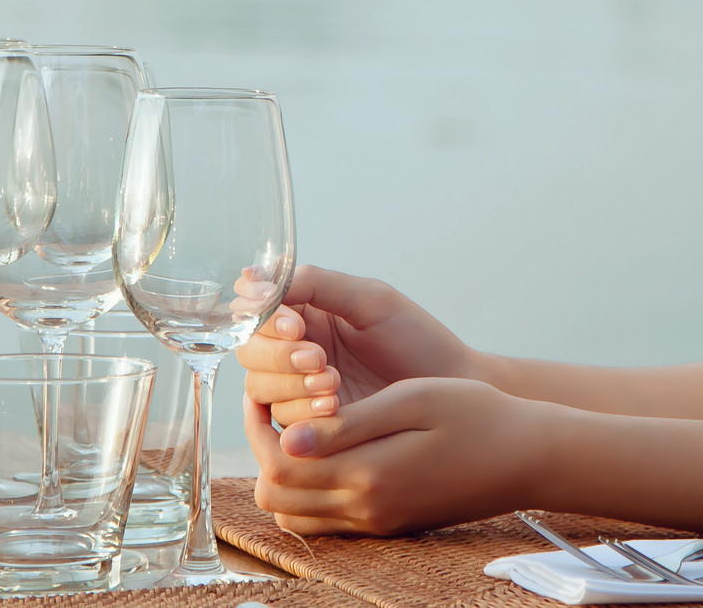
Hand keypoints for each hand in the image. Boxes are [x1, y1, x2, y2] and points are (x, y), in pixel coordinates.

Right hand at [235, 265, 480, 426]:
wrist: (452, 391)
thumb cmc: (417, 339)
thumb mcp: (369, 300)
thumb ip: (315, 284)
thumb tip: (254, 275)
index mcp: (306, 313)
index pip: (258, 312)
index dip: (266, 319)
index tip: (297, 325)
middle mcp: (296, 351)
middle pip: (251, 352)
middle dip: (279, 357)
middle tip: (319, 359)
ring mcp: (300, 390)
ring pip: (261, 388)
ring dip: (291, 386)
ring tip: (334, 384)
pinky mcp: (311, 426)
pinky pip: (283, 421)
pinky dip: (302, 414)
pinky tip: (335, 409)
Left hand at [243, 376, 553, 534]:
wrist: (527, 458)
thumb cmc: (477, 416)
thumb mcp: (413, 401)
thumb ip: (350, 423)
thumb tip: (290, 435)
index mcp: (369, 475)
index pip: (280, 464)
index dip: (256, 428)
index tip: (262, 392)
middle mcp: (367, 509)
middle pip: (277, 497)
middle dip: (262, 450)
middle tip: (273, 408)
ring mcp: (377, 522)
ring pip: (295, 515)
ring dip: (284, 474)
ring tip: (299, 428)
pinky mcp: (388, 524)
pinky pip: (324, 521)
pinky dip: (309, 491)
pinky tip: (327, 452)